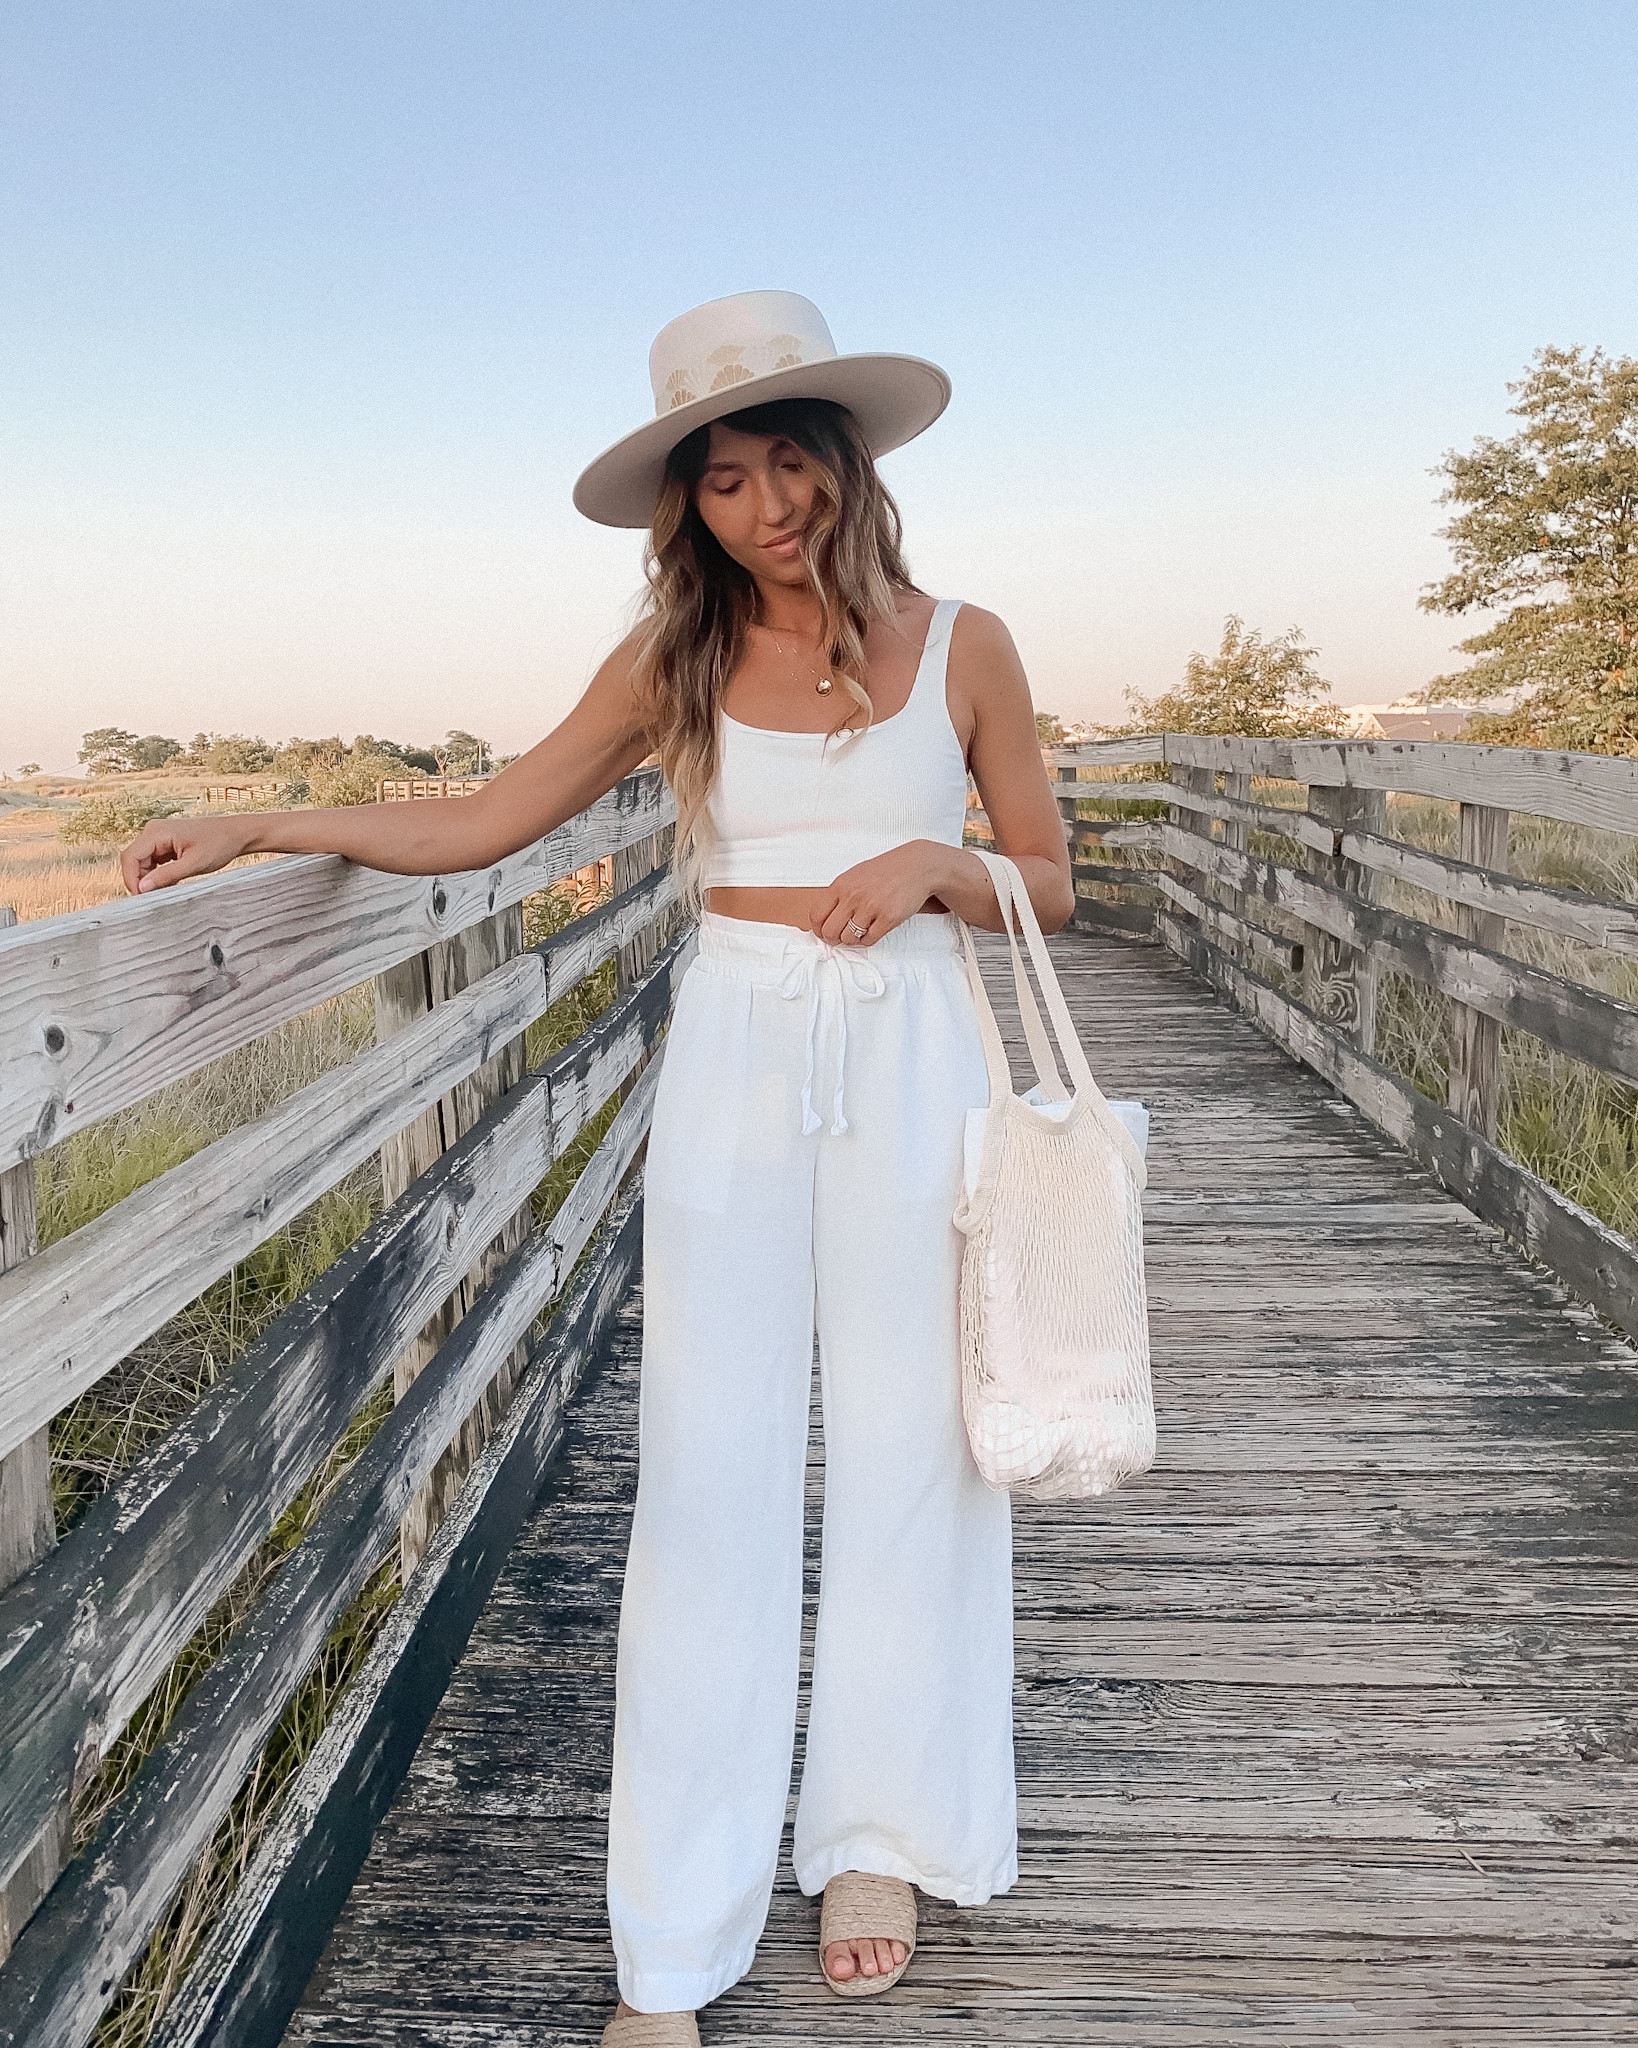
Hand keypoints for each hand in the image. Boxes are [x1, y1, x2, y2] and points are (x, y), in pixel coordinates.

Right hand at [121, 812, 256, 894]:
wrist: (237, 834)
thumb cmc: (219, 844)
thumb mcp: (194, 864)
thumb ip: (166, 875)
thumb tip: (142, 888)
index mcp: (156, 832)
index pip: (130, 857)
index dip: (131, 879)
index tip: (141, 898)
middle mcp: (153, 832)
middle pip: (134, 861)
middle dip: (141, 881)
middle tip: (155, 898)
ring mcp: (159, 838)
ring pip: (143, 864)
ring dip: (152, 880)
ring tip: (169, 890)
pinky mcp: (166, 845)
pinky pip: (154, 863)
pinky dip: (160, 876)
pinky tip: (173, 884)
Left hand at [808, 840, 966, 945]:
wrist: (915, 867)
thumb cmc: (885, 871)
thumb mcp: (855, 876)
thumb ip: (839, 895)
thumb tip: (824, 919)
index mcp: (841, 885)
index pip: (817, 915)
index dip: (818, 929)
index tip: (823, 932)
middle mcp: (854, 897)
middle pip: (830, 932)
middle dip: (833, 938)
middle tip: (839, 937)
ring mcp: (871, 908)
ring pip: (849, 939)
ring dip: (852, 939)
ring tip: (859, 930)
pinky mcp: (888, 919)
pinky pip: (869, 940)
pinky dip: (868, 939)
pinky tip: (872, 929)